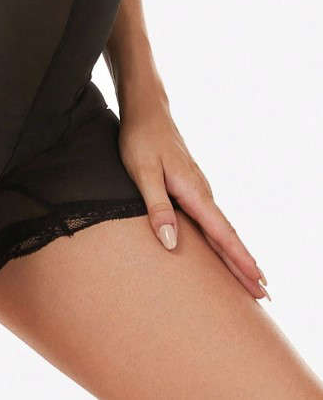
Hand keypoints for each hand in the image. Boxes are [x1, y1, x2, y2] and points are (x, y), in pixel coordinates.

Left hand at [118, 94, 270, 300]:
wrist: (146, 111)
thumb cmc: (140, 140)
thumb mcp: (143, 173)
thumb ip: (157, 206)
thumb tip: (172, 243)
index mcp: (193, 191)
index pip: (221, 233)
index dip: (238, 259)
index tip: (258, 282)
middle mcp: (201, 191)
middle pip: (226, 234)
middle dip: (244, 264)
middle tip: (264, 294)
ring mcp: (197, 188)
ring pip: (220, 227)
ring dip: (234, 253)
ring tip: (248, 277)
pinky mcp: (189, 185)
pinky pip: (210, 218)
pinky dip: (221, 237)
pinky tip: (220, 245)